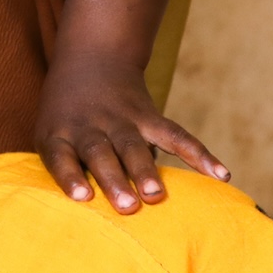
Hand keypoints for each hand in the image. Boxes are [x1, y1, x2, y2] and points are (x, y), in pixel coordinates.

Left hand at [35, 55, 228, 212]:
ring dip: (145, 170)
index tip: (82, 197)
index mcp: (59, 133)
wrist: (91, 59)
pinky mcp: (148, 116)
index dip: (69, 176)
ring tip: (155, 195)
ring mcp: (119, 120)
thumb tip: (92, 213)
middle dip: (114, 179)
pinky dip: (198, 154)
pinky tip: (220, 175)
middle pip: (100, 153)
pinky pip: (175, 135)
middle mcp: (89, 126)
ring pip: (133, 145)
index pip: (61, 156)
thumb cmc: (66, 116)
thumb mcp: (52, 132)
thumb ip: (69, 167)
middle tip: (127, 206)